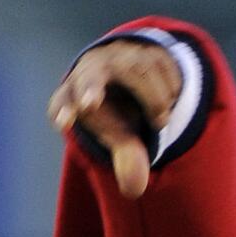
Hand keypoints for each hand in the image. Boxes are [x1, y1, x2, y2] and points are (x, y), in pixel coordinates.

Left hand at [48, 40, 182, 198]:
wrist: (135, 75)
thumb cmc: (116, 113)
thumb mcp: (121, 137)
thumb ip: (126, 159)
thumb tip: (135, 188)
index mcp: (74, 94)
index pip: (63, 100)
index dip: (63, 109)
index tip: (63, 122)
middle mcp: (92, 69)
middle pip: (90, 75)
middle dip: (89, 88)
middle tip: (89, 104)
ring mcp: (119, 55)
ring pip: (140, 72)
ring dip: (156, 102)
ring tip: (160, 122)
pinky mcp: (145, 48)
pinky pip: (165, 66)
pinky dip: (172, 90)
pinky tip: (168, 98)